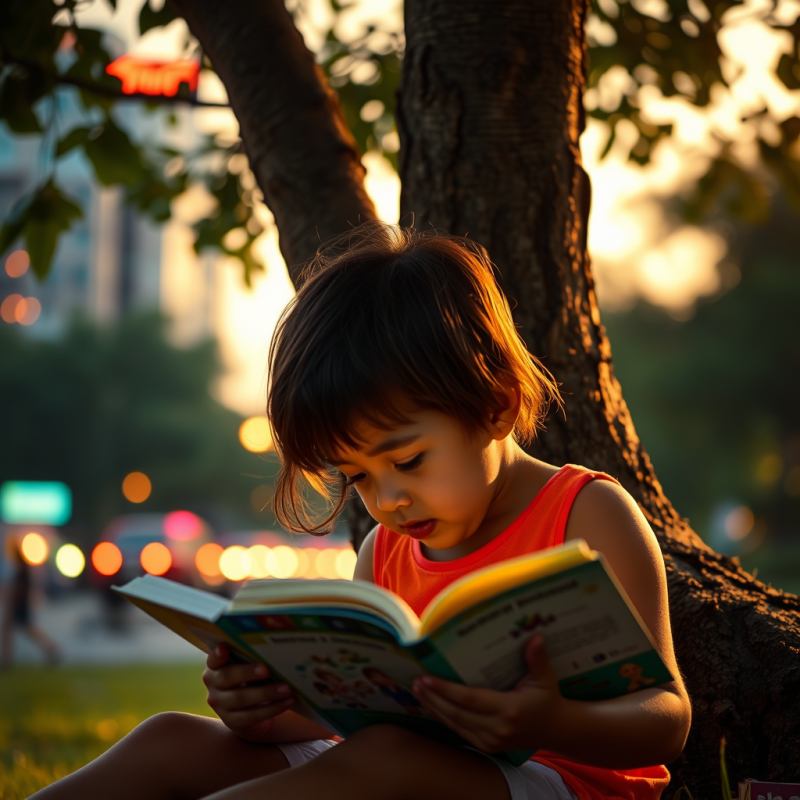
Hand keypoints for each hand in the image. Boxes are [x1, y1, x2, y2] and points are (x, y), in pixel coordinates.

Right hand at [203, 643, 294, 741]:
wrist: (246, 709)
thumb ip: (251, 656)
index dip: (217, 654)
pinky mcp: (232, 722)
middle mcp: (214, 685)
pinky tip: (288, 701)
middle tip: (267, 670)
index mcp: (215, 666)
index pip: (213, 658)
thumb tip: (276, 646)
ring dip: (267, 693)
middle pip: (227, 677)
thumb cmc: (249, 677)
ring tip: (287, 688)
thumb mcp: (246, 665)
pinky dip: (273, 708)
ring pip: (242, 698)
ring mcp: (220, 705)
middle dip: (247, 673)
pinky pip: (253, 715)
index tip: (224, 648)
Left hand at [412, 635, 563, 752]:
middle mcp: (498, 728)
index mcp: (509, 710)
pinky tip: (432, 706)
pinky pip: (461, 731)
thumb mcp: (546, 679)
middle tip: (416, 682)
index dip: (446, 690)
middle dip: (434, 698)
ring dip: (435, 708)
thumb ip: (537, 659)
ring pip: (455, 724)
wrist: (556, 730)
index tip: (427, 678)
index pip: (470, 700)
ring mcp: (492, 741)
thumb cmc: (548, 700)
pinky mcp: (488, 746)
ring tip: (418, 692)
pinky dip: (444, 718)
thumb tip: (535, 637)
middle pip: (457, 713)